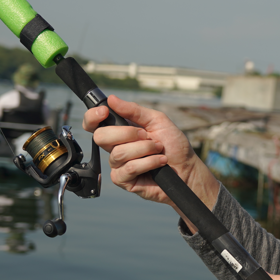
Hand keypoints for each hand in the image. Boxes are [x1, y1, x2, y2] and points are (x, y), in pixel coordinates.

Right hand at [82, 94, 220, 229]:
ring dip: (145, 148)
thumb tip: (111, 99)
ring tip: (159, 150)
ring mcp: (118, 165)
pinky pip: (129, 168)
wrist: (187, 168)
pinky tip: (159, 163)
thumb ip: (134, 110)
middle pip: (101, 137)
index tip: (105, 112)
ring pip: (119, 153)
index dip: (93, 117)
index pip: (94, 123)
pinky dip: (148, 163)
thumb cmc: (173, 145)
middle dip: (127, 133)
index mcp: (119, 130)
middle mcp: (115, 147)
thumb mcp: (157, 120)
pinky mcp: (123, 180)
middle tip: (147, 135)